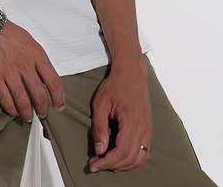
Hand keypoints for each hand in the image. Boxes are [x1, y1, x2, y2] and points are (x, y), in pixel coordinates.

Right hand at [0, 2, 66, 122]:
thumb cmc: (7, 31)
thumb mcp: (29, 40)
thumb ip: (38, 58)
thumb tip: (44, 75)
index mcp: (37, 55)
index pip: (54, 82)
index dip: (59, 98)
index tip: (59, 106)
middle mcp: (26, 66)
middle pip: (40, 95)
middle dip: (43, 109)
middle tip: (42, 114)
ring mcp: (10, 73)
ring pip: (23, 102)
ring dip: (27, 113)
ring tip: (27, 117)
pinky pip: (6, 100)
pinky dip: (11, 109)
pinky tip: (13, 112)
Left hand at [88, 58, 151, 172]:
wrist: (131, 74)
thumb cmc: (115, 86)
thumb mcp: (101, 103)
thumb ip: (99, 127)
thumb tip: (99, 150)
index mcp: (131, 121)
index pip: (121, 152)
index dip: (106, 162)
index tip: (93, 165)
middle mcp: (143, 128)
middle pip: (130, 158)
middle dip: (112, 166)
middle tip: (96, 165)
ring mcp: (148, 130)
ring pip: (139, 159)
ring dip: (123, 165)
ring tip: (107, 162)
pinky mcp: (148, 130)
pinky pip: (144, 152)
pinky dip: (133, 160)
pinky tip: (120, 157)